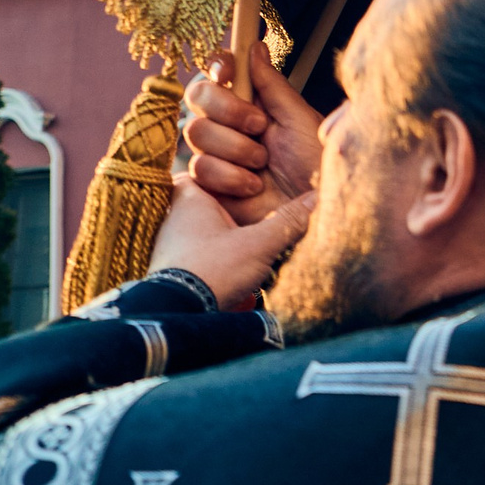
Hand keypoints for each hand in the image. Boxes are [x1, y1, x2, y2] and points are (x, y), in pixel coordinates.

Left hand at [146, 174, 316, 309]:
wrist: (180, 312)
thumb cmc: (214, 269)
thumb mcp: (260, 244)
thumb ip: (289, 221)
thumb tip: (317, 197)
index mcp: (189, 199)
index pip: (198, 171)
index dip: (220, 176)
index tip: (242, 186)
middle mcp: (172, 217)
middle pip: (200, 202)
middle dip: (221, 209)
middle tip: (245, 216)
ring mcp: (167, 243)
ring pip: (195, 229)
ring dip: (215, 235)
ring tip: (239, 246)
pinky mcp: (168, 267)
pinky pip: (189, 252)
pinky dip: (206, 256)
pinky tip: (225, 268)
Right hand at [183, 43, 324, 224]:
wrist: (317, 212)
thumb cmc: (318, 167)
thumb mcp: (300, 120)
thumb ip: (273, 85)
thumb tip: (255, 45)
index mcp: (253, 103)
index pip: (218, 72)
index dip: (217, 67)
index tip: (227, 72)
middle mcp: (230, 124)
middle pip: (197, 96)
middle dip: (228, 110)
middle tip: (259, 127)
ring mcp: (217, 153)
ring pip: (196, 132)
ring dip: (236, 149)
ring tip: (263, 166)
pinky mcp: (209, 184)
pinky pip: (199, 168)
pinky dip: (230, 177)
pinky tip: (253, 187)